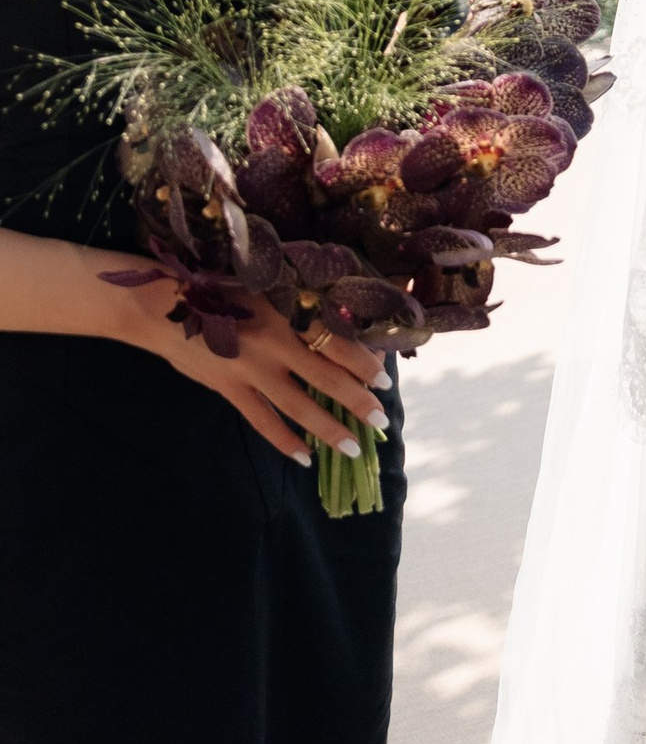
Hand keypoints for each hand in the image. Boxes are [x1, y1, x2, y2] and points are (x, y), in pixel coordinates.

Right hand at [104, 262, 389, 468]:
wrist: (162, 305)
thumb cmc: (221, 285)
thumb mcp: (266, 286)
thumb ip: (300, 305)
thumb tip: (344, 325)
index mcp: (289, 312)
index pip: (339, 344)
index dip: (365, 365)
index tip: (386, 380)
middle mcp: (274, 343)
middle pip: (326, 379)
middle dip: (358, 403)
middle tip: (381, 421)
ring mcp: (250, 370)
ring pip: (298, 406)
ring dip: (328, 430)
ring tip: (352, 448)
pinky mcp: (228, 389)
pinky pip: (262, 421)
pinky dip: (284, 441)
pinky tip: (305, 458)